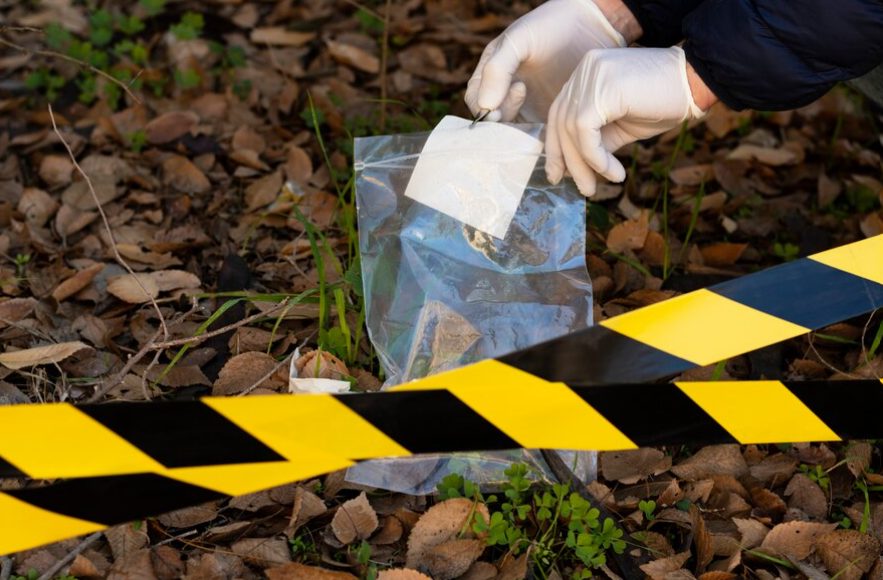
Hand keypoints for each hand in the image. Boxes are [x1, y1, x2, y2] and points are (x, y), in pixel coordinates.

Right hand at [464, 0, 628, 123]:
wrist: (592, 26)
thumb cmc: (551, 26)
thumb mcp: (519, 40)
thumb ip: (497, 70)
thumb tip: (485, 106)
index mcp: (491, 73)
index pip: (476, 100)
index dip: (484, 108)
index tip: (504, 103)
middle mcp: (505, 92)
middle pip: (491, 121)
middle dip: (501, 120)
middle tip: (522, 96)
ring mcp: (526, 106)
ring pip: (512, 131)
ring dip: (519, 131)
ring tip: (536, 106)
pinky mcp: (546, 117)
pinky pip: (535, 135)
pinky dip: (537, 136)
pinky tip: (550, 121)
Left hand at [545, 46, 706, 195]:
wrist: (697, 82)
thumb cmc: (662, 103)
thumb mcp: (620, 126)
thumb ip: (595, 140)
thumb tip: (573, 168)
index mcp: (585, 73)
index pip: (559, 113)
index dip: (556, 146)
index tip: (559, 174)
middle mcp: (584, 69)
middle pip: (561, 121)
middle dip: (567, 160)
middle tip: (582, 189)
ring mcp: (592, 75)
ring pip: (571, 129)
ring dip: (583, 165)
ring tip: (597, 186)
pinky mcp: (603, 88)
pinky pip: (585, 131)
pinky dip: (596, 158)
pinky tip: (613, 172)